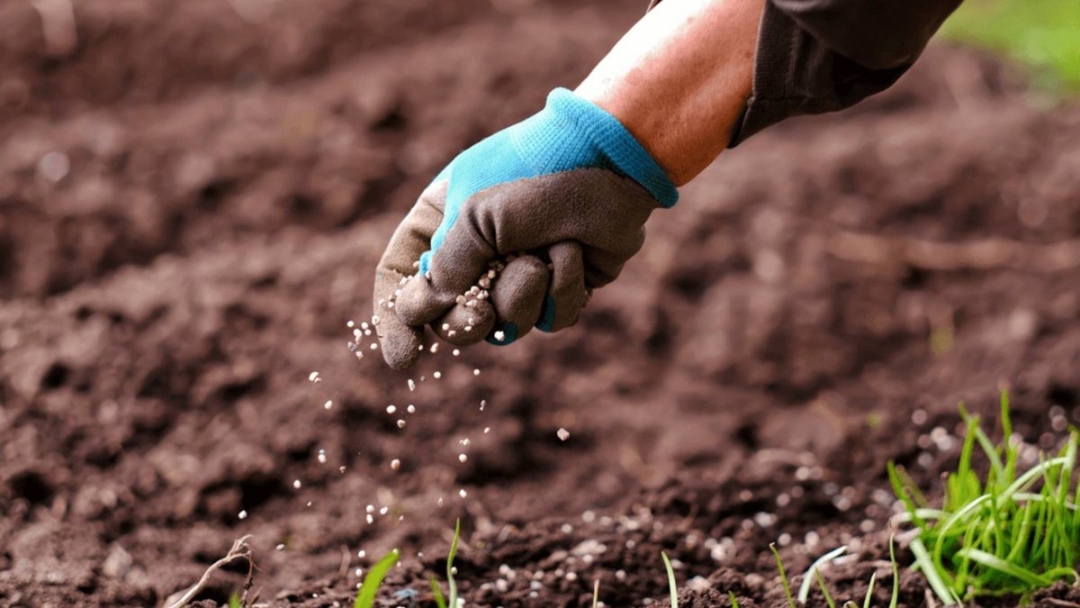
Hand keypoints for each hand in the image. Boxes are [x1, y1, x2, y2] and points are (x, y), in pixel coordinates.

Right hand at [373, 88, 677, 369]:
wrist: (612, 161)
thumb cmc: (536, 173)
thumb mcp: (476, 214)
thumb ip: (446, 267)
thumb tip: (424, 312)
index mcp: (440, 222)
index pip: (401, 278)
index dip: (397, 321)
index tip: (405, 356)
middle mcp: (476, 252)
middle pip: (451, 318)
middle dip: (466, 323)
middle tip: (478, 315)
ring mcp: (520, 272)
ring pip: (505, 325)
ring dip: (522, 296)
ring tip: (540, 257)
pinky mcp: (562, 287)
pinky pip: (551, 320)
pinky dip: (563, 290)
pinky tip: (573, 253)